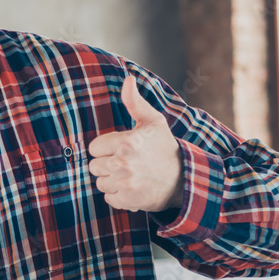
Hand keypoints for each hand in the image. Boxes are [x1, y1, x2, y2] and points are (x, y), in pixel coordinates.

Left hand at [87, 75, 183, 212]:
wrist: (184, 178)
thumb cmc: (164, 147)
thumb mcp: (153, 121)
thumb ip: (135, 102)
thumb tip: (128, 79)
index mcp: (126, 142)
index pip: (94, 148)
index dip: (105, 148)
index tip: (120, 149)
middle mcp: (123, 163)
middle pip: (94, 166)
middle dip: (107, 165)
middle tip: (126, 163)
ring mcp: (125, 183)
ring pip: (100, 183)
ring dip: (112, 180)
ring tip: (130, 175)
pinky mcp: (128, 199)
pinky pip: (108, 197)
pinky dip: (118, 195)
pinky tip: (132, 187)